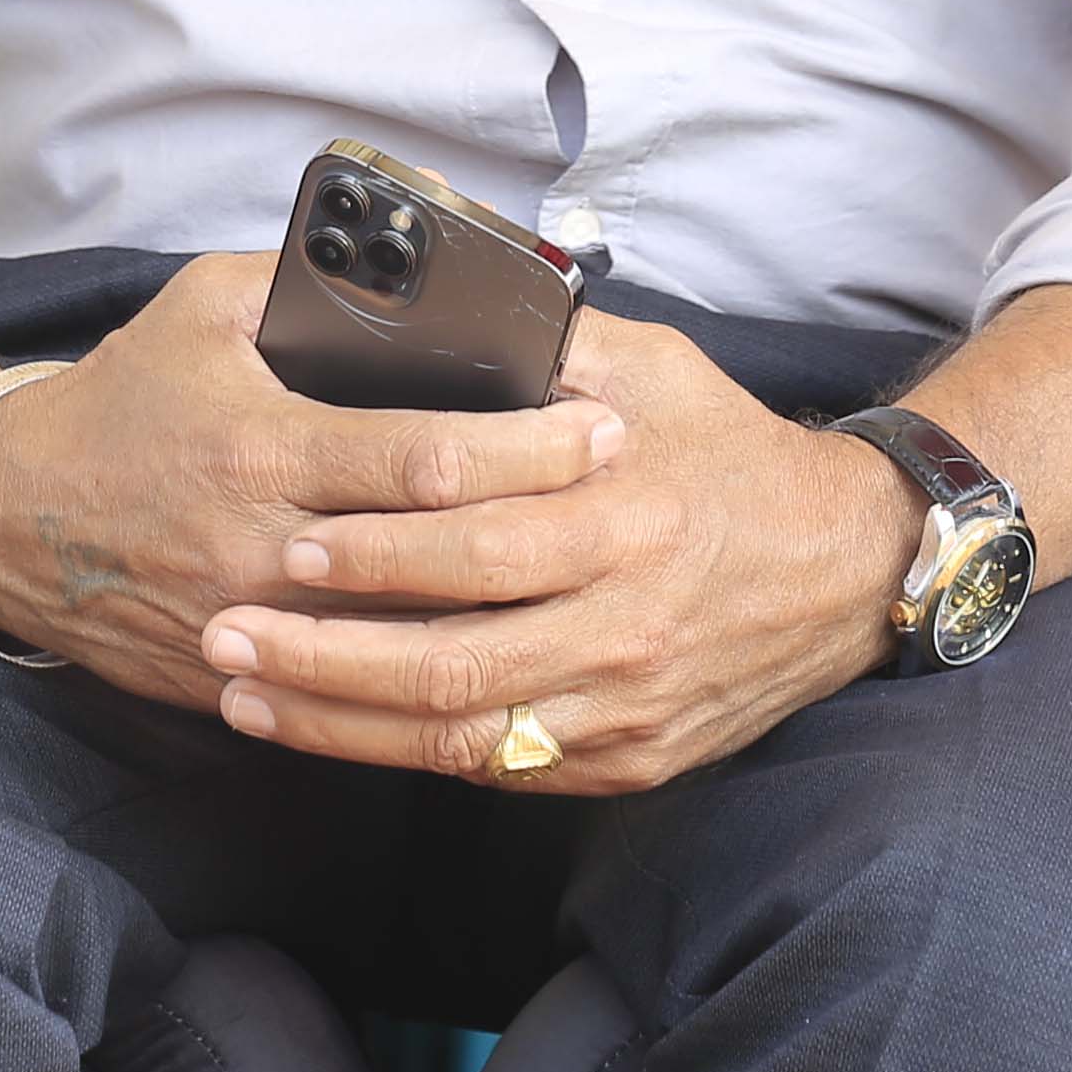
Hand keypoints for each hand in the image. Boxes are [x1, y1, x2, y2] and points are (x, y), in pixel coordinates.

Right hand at [0, 253, 624, 709]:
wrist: (9, 514)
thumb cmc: (122, 397)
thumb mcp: (204, 307)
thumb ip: (303, 283)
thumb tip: (408, 267)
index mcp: (267, 445)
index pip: (425, 456)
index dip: (527, 448)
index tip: (604, 428)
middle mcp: (264, 546)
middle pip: (438, 557)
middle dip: (545, 529)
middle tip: (634, 507)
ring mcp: (252, 628)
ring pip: (406, 643)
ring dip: (502, 618)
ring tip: (591, 587)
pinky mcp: (235, 683)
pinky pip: (349, 694)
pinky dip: (425, 678)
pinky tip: (499, 656)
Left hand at [194, 307, 923, 794]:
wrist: (844, 565)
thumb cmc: (729, 451)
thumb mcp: (652, 368)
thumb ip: (545, 351)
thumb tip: (439, 300)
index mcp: (624, 518)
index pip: (482, 546)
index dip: (383, 553)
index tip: (294, 541)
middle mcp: (624, 625)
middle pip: (451, 659)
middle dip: (324, 656)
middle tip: (227, 634)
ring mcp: (625, 706)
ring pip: (461, 734)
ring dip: (341, 723)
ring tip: (244, 699)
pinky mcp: (628, 760)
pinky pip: (502, 771)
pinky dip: (410, 757)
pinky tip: (334, 735)